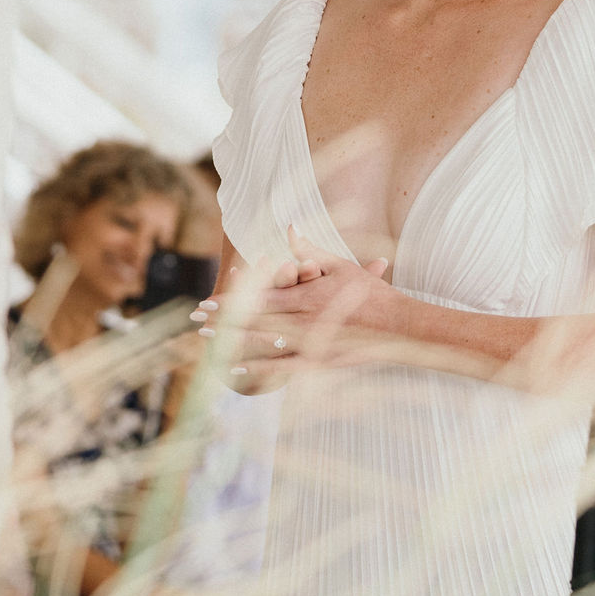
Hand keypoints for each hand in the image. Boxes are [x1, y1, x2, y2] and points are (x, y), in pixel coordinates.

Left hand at [193, 228, 392, 383]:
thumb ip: (309, 250)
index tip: (210, 299)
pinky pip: (281, 366)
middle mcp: (304, 319)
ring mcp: (310, 343)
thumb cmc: (369, 293)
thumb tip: (289, 227)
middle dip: (224, 319)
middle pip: (255, 319)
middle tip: (197, 320)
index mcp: (307, 294)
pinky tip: (236, 368)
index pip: (262, 296)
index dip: (234, 298)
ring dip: (233, 341)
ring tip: (207, 341)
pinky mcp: (317, 362)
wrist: (397, 327)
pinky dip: (257, 367)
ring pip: (263, 342)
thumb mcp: (340, 266)